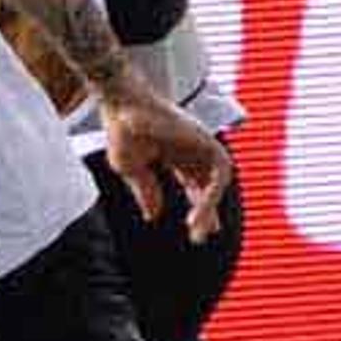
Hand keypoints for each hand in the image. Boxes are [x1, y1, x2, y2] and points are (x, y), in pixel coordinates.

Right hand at [97, 81, 231, 243]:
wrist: (121, 104)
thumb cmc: (121, 128)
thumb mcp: (130, 167)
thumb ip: (145, 191)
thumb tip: (153, 216)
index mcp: (175, 152)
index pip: (194, 183)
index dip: (197, 205)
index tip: (195, 229)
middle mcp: (191, 147)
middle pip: (206, 184)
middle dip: (206, 211)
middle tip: (201, 236)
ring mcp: (199, 142)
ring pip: (218, 179)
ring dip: (210, 206)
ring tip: (199, 229)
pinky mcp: (204, 139)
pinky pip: (219, 171)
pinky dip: (213, 192)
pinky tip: (202, 210)